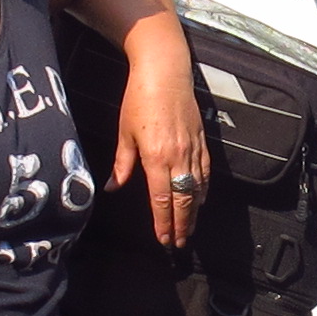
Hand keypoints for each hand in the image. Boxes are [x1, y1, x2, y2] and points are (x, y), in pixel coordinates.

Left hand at [112, 43, 208, 249]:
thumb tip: (111, 187)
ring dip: (194, 212)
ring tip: (190, 228)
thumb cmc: (139, 99)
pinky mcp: (202, 140)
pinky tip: (201, 200)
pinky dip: (204, 190)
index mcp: (156, 158)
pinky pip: (205, 172)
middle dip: (182, 225)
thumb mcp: (124, 133)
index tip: (163, 239)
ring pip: (197, 189)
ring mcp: (192, 149)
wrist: (164, 72)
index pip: (161, 200)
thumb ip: (122, 164)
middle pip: (183, 200)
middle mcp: (177, 157)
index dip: (163, 222)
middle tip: (179, 243)